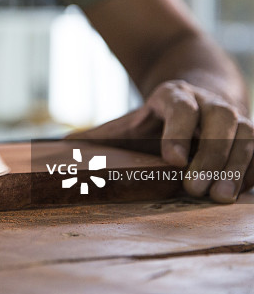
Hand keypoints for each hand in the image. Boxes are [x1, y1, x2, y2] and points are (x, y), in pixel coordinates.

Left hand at [67, 80, 253, 202]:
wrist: (197, 98)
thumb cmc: (155, 121)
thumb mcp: (127, 123)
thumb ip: (99, 136)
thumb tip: (59, 144)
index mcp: (174, 96)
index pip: (181, 108)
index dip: (179, 132)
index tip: (172, 160)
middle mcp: (209, 102)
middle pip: (220, 121)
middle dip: (209, 155)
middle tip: (194, 189)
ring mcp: (235, 117)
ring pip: (245, 136)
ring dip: (235, 167)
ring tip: (219, 198)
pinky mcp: (252, 135)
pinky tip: (242, 193)